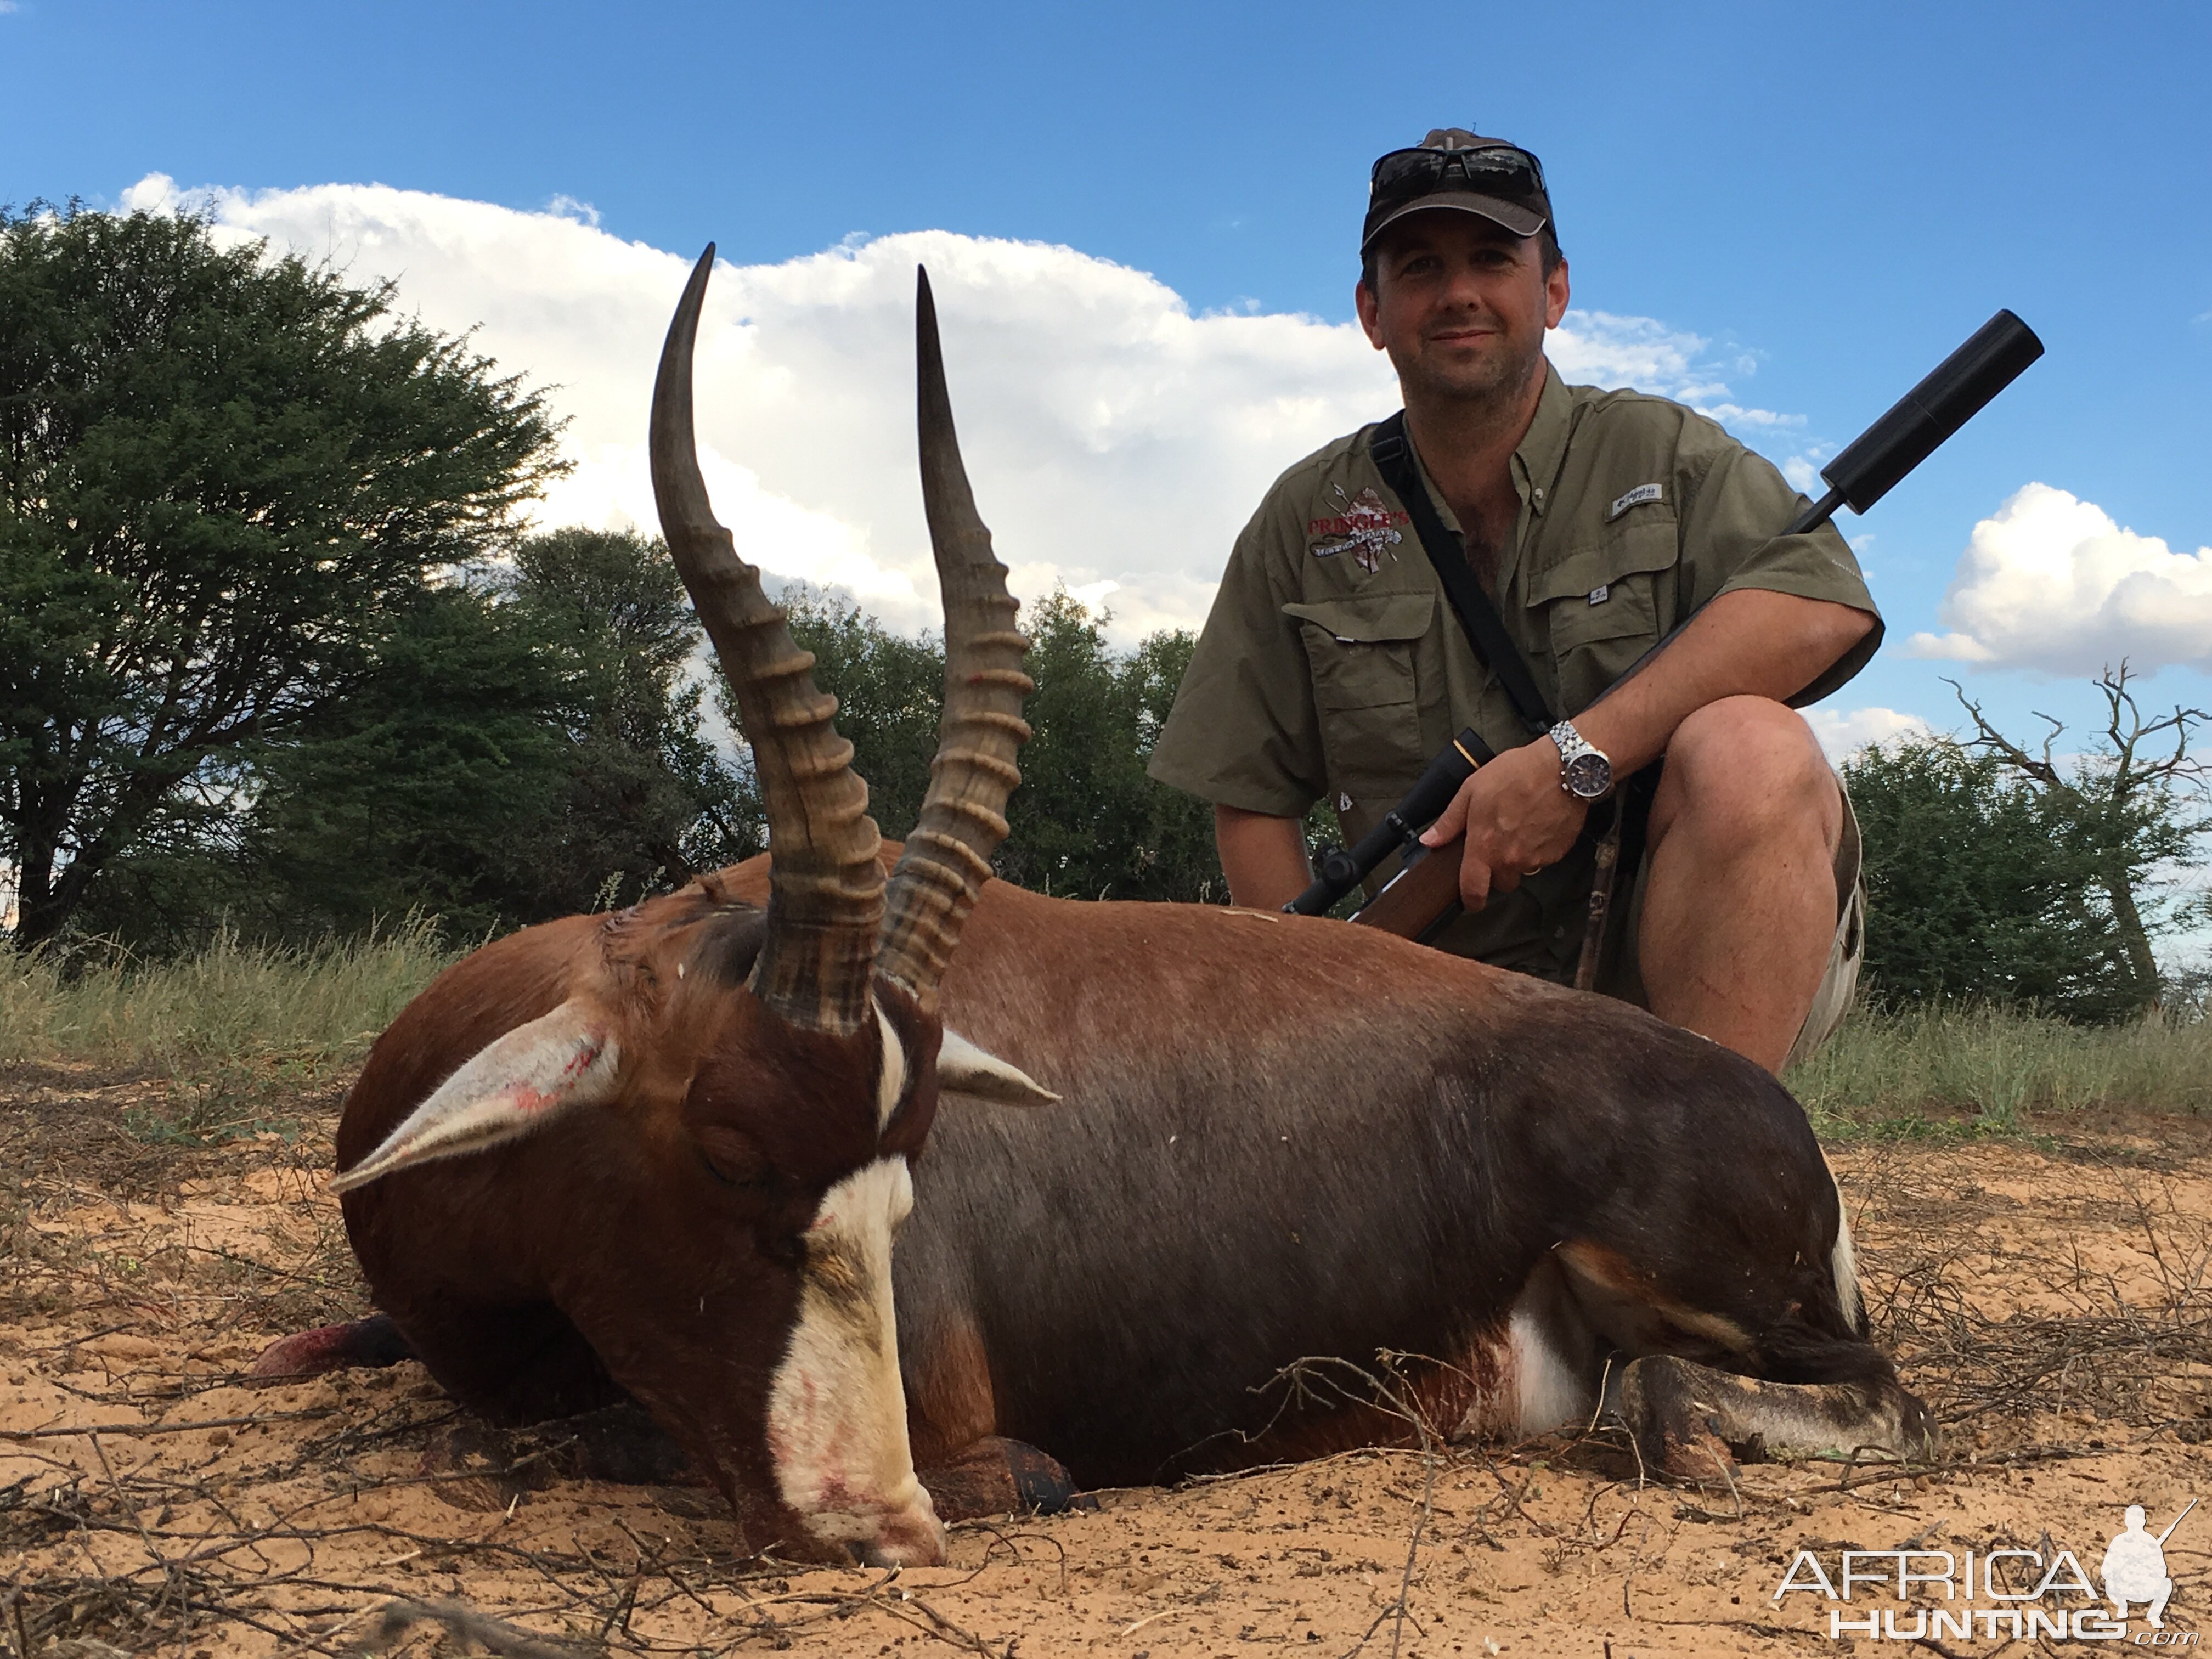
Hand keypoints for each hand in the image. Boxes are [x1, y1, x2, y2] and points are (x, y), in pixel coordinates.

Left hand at [1419, 738, 1587, 908]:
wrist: (1563, 769)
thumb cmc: (1516, 774)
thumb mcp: (1472, 790)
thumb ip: (1450, 821)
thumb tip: (1429, 841)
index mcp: (1485, 846)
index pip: (1474, 889)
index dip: (1471, 901)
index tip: (1470, 901)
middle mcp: (1511, 859)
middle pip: (1502, 883)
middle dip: (1498, 871)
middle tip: (1499, 843)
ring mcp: (1536, 858)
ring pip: (1523, 870)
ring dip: (1519, 858)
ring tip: (1520, 828)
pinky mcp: (1558, 853)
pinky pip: (1543, 859)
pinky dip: (1539, 848)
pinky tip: (1538, 825)